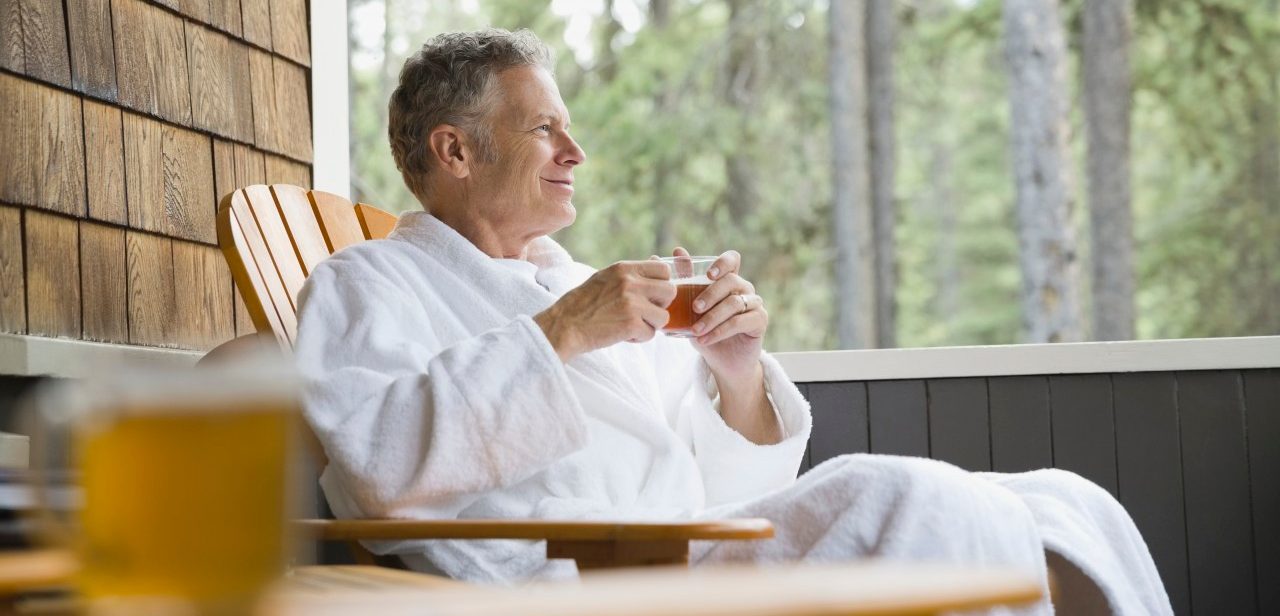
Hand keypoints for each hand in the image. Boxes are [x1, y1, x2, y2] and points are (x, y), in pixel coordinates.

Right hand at [534, 261, 675, 361]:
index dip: (661, 284)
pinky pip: (650, 334)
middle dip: (661, 305)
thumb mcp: (605, 279)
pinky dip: (638, 338)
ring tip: (630, 325)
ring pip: (664, 316)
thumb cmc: (582, 305)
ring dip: (650, 325)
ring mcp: (632, 303)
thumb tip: (657, 270)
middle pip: (670, 291)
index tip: (650, 296)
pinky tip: (622, 334)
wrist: (563, 326)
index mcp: (624, 268)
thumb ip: (630, 276)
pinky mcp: (631, 323)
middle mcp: (630, 282)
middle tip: (644, 313)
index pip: (663, 269)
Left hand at [670, 247, 767, 377]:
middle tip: (694, 308)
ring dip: (711, 317)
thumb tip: (654, 256)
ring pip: (734, 303)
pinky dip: (719, 331)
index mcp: (728, 280)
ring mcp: (755, 304)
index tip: (708, 274)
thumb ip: (679, 282)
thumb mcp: (688, 308)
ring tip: (695, 331)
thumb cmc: (705, 330)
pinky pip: (740, 322)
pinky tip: (704, 339)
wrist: (722, 362)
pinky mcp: (760, 321)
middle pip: (731, 281)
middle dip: (710, 294)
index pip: (732, 259)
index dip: (722, 263)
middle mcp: (744, 288)